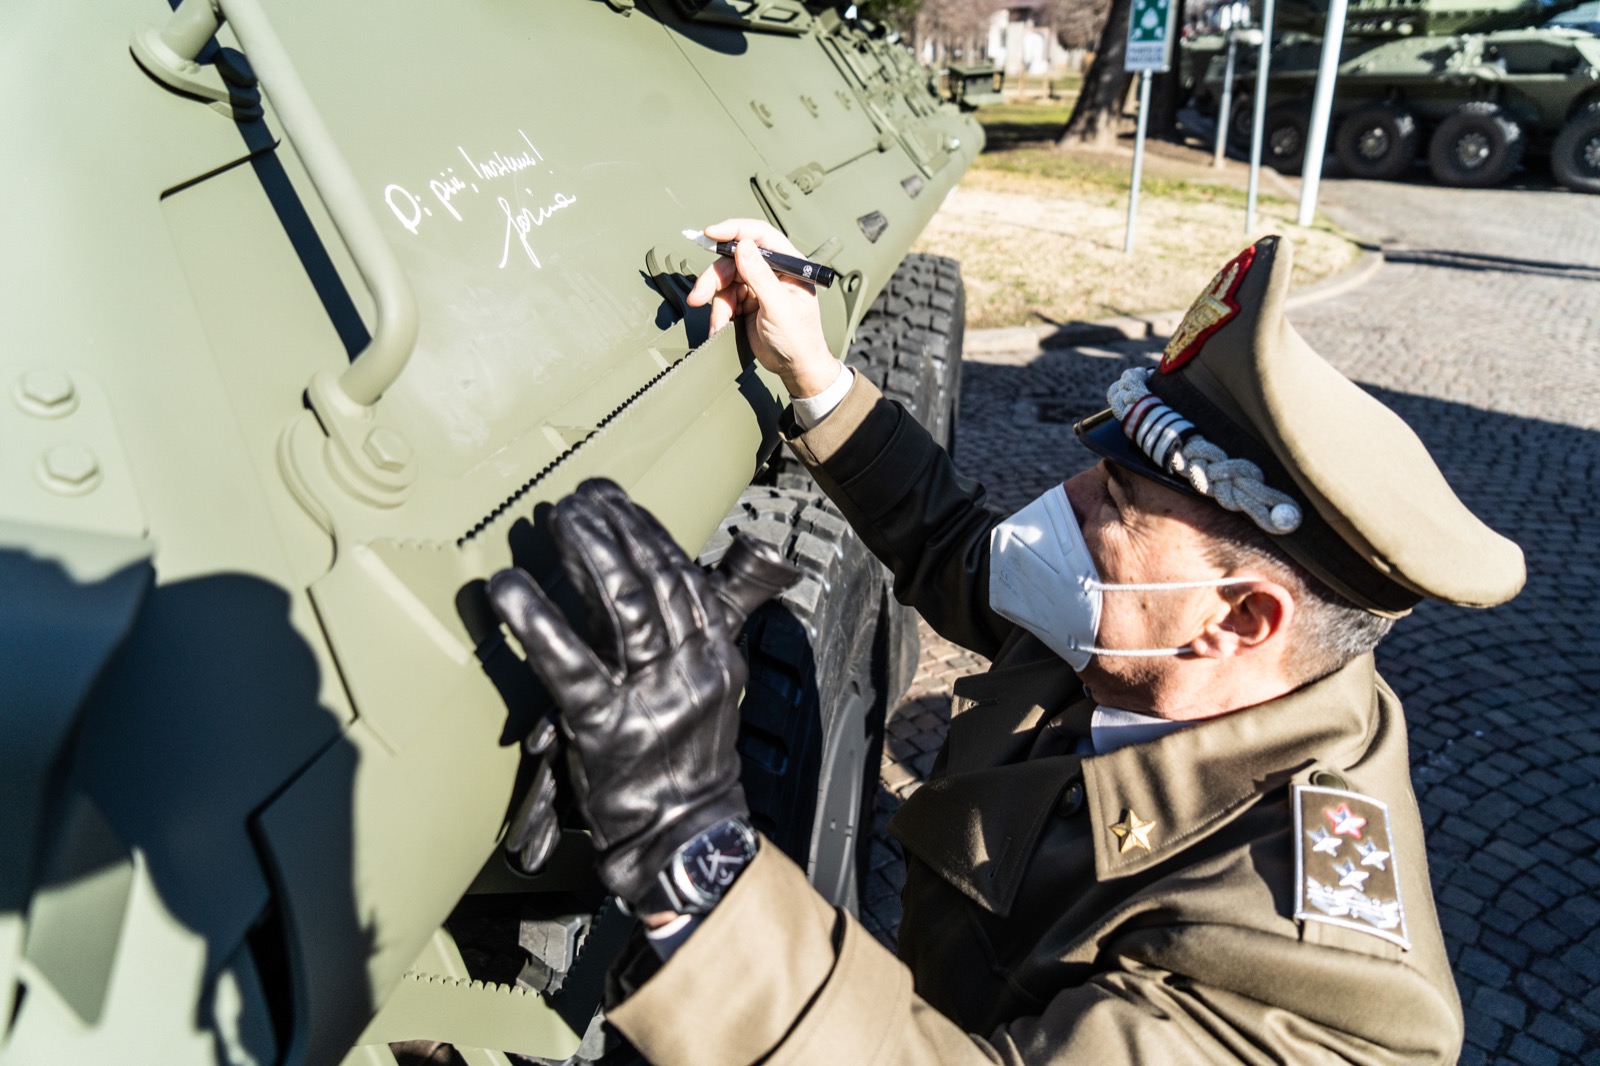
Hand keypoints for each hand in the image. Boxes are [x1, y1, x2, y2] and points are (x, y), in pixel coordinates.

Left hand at [487, 480, 797, 911]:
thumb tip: (674, 580)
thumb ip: (694, 635)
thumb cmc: (683, 764)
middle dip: (615, 530)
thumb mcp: (707, 692)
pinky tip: (509, 589)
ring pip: (625, 609)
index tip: (616, 501)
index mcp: (715, 657)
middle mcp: (691, 669)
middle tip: (579, 499)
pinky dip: (538, 623)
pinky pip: (571, 666)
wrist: (684, 836)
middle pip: (655, 580)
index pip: (683, 577)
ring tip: (558, 520)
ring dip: (588, 555)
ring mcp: (652, 697)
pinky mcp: (607, 727)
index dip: (647, 532)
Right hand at [686, 218, 839, 397]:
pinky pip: (724, 299)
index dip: (735, 230)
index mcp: (788, 265)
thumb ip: (761, 277)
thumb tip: (744, 247)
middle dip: (714, 278)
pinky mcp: (746, 302)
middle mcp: (772, 271)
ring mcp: (757, 286)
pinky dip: (719, 314)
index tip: (712, 234)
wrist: (794, 368)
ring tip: (717, 322)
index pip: (760, 236)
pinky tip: (720, 327)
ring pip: (725, 281)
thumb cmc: (800, 339)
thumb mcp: (780, 308)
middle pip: (734, 260)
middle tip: (699, 294)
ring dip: (716, 302)